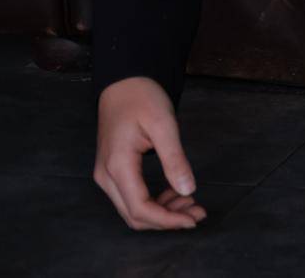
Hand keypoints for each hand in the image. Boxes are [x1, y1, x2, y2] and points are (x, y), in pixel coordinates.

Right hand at [94, 76, 206, 230]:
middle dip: (168, 220)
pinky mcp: (113, 171)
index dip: (168, 220)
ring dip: (162, 212)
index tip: (194, 219)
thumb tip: (188, 190)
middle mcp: (106, 176)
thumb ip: (175, 159)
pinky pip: (132, 197)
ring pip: (132, 209)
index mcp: (117, 165)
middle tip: (198, 212)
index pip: (141, 209)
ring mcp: (106, 175)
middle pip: (134, 215)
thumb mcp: (164, 125)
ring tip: (191, 203)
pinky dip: (154, 202)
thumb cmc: (142, 98)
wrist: (124, 83)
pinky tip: (175, 194)